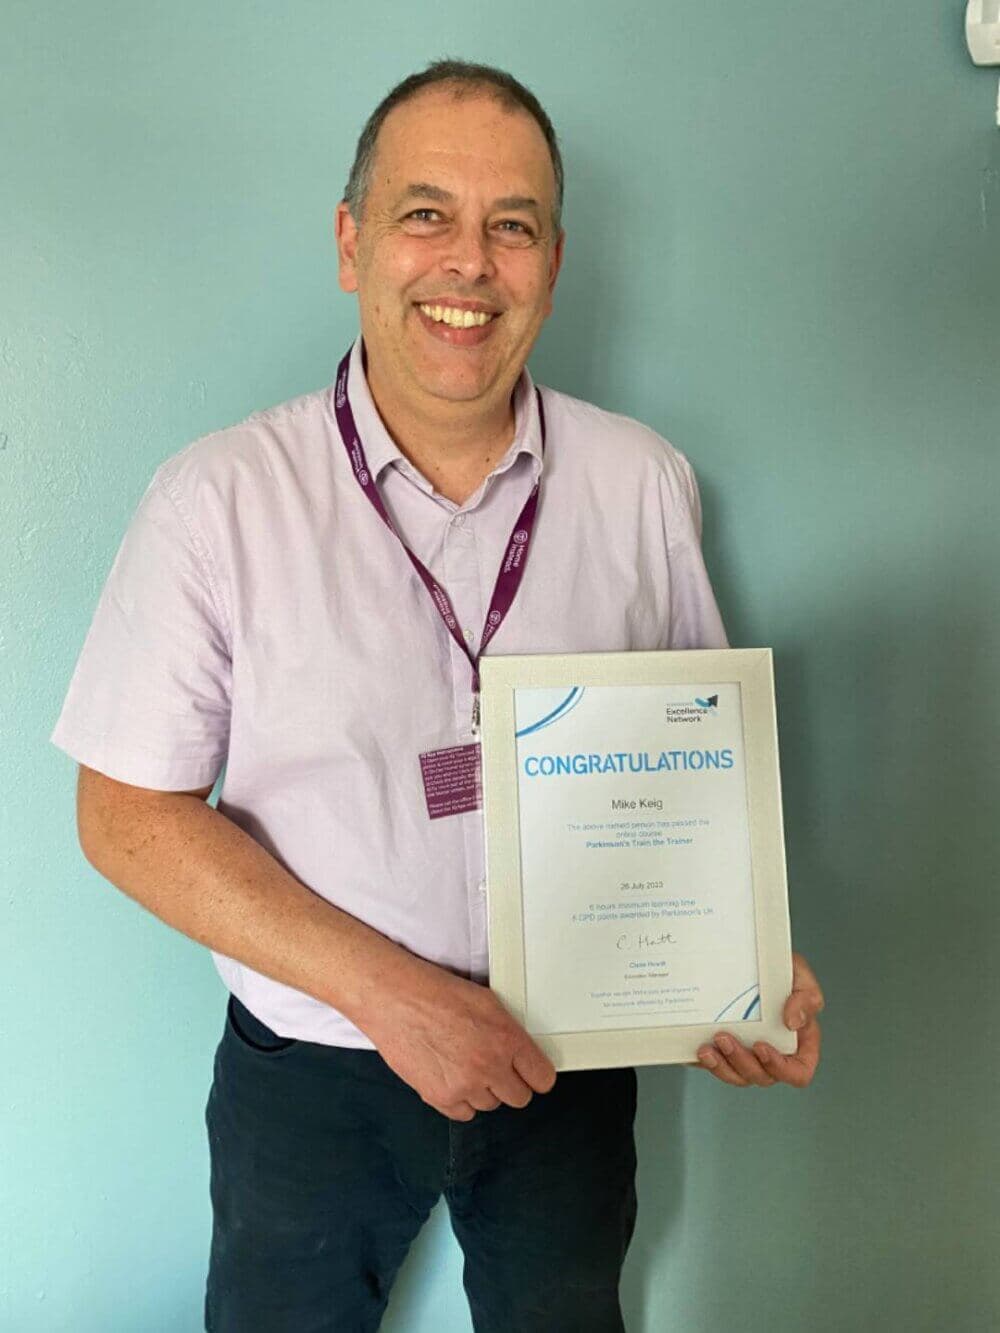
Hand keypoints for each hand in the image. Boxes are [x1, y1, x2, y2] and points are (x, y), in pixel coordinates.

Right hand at [361, 960, 556, 1120]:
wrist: (393, 999)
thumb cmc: (433, 993)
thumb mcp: (485, 1001)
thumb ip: (508, 1031)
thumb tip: (521, 1052)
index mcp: (506, 1038)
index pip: (542, 1078)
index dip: (537, 1075)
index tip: (532, 1074)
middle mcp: (489, 1066)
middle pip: (519, 1097)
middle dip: (511, 1084)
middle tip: (497, 1068)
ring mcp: (464, 1085)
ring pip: (490, 1105)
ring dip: (483, 1090)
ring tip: (465, 1065)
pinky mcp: (439, 1097)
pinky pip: (463, 1113)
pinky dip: (460, 1100)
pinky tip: (451, 1077)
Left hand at [694, 952, 823, 1087]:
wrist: (750, 958)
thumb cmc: (781, 970)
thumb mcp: (801, 977)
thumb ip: (805, 999)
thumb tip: (793, 1022)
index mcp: (798, 1044)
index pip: (798, 1073)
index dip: (781, 1068)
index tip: (760, 1046)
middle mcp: (773, 1055)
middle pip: (761, 1077)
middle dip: (741, 1062)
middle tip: (724, 1037)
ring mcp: (747, 1055)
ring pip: (736, 1076)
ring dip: (721, 1067)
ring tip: (706, 1049)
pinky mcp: (724, 1051)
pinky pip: (715, 1066)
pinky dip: (705, 1062)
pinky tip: (695, 1049)